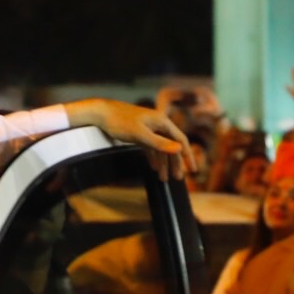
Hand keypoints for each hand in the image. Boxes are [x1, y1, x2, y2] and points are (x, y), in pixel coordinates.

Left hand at [68, 99, 193, 181]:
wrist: (101, 114)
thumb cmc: (120, 122)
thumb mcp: (140, 135)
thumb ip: (159, 143)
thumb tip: (179, 149)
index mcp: (162, 122)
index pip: (180, 140)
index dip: (188, 156)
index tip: (192, 170)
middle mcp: (158, 124)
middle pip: (171, 146)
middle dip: (174, 163)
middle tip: (177, 178)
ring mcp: (148, 128)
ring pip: (160, 148)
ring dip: (162, 163)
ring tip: (163, 179)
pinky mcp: (139, 133)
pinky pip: (150, 147)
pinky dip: (153, 158)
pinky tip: (153, 168)